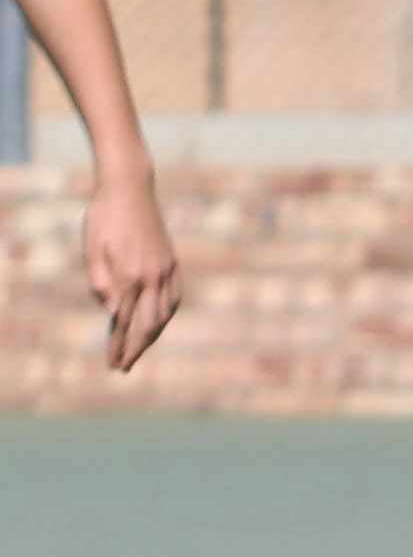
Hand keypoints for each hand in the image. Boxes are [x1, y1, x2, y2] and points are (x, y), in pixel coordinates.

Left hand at [83, 170, 176, 370]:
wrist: (130, 189)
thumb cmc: (103, 218)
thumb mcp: (92, 250)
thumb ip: (101, 284)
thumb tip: (113, 314)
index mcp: (131, 275)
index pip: (125, 322)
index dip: (119, 346)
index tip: (113, 364)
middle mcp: (153, 277)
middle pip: (150, 324)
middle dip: (137, 348)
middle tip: (125, 367)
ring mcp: (166, 270)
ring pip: (166, 314)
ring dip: (154, 335)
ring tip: (140, 348)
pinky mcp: (172, 263)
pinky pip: (175, 298)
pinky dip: (167, 316)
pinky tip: (159, 322)